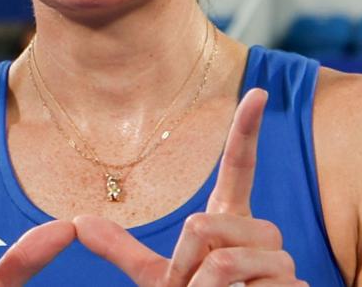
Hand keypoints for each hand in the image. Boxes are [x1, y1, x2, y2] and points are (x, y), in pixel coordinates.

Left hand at [75, 89, 306, 285]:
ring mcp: (282, 262)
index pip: (240, 168)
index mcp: (231, 221)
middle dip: (183, 263)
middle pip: (205, 224)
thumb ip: (123, 250)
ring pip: (222, 260)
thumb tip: (79, 221)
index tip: (257, 92)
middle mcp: (263, 234)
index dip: (245, 130)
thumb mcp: (158, 279)